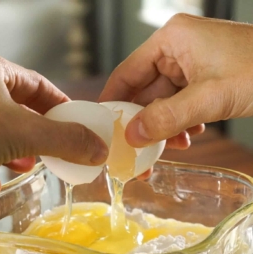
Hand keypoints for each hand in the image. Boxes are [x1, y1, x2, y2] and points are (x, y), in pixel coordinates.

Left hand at [0, 51, 107, 194]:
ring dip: (13, 151)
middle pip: (17, 110)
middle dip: (38, 132)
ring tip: (28, 166)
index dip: (60, 105)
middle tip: (55, 148)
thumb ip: (65, 140)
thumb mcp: (23, 131)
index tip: (76, 122)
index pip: (38, 85)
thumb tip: (98, 149)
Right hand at [99, 14, 252, 148]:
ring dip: (164, 127)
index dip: (113, 101)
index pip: (127, 73)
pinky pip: (178, 105)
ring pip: (161, 103)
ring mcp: (189, 66)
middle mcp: (176, 51)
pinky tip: (191, 135)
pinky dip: (179, 124)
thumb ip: (168, 117)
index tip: (104, 126)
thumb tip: (132, 136)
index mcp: (172, 40)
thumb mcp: (211, 97)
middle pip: (143, 92)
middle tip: (137, 150)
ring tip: (175, 144)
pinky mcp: (200, 80)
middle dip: (142, 123)